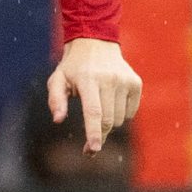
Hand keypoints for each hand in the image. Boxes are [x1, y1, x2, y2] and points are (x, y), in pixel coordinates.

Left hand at [46, 38, 142, 153]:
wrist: (96, 42)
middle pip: (108, 120)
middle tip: (90, 147)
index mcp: (88, 79)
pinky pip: (130, 112)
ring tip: (98, 109)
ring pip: (119, 119)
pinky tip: (110, 101)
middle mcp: (110, 79)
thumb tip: (58, 120)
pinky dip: (120, 114)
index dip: (94, 132)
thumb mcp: (57, 80)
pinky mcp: (136, 83)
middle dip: (99, 136)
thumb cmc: (73, 67)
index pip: (93, 111)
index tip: (94, 149)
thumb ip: (55, 100)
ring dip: (109, 123)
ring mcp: (125, 81)